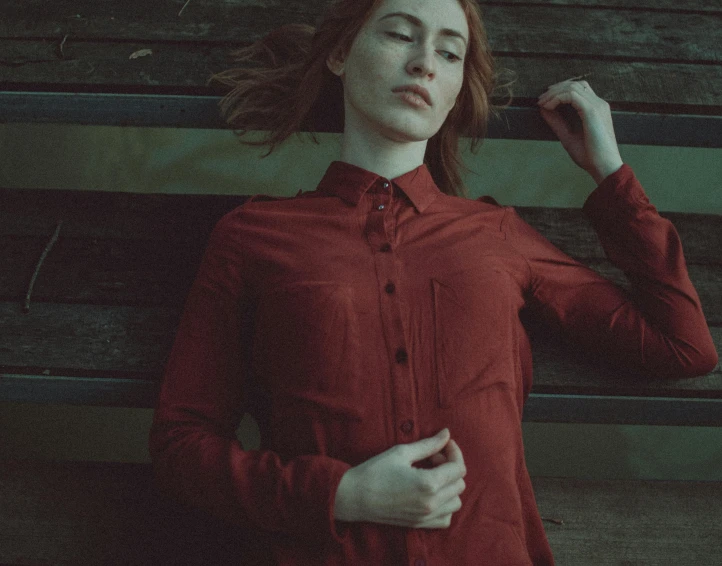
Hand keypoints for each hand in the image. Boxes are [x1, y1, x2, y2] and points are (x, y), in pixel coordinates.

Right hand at [334, 428, 465, 528]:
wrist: (355, 497)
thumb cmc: (375, 471)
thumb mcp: (402, 452)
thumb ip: (429, 445)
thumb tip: (446, 434)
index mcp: (429, 484)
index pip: (458, 468)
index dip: (454, 452)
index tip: (444, 444)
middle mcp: (432, 503)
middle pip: (460, 484)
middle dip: (451, 466)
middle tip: (432, 458)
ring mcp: (426, 517)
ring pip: (456, 502)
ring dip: (450, 486)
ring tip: (432, 475)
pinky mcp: (420, 524)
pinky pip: (446, 518)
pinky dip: (445, 505)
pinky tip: (431, 493)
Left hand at [537, 79, 623, 184]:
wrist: (604, 167)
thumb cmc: (590, 156)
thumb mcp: (568, 136)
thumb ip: (556, 123)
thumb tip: (543, 110)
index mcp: (596, 109)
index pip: (579, 89)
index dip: (560, 91)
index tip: (545, 101)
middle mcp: (598, 104)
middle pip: (575, 84)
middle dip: (555, 89)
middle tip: (540, 99)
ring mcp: (597, 106)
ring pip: (572, 87)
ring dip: (553, 93)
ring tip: (541, 102)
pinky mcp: (592, 111)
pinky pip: (571, 95)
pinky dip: (557, 98)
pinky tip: (548, 106)